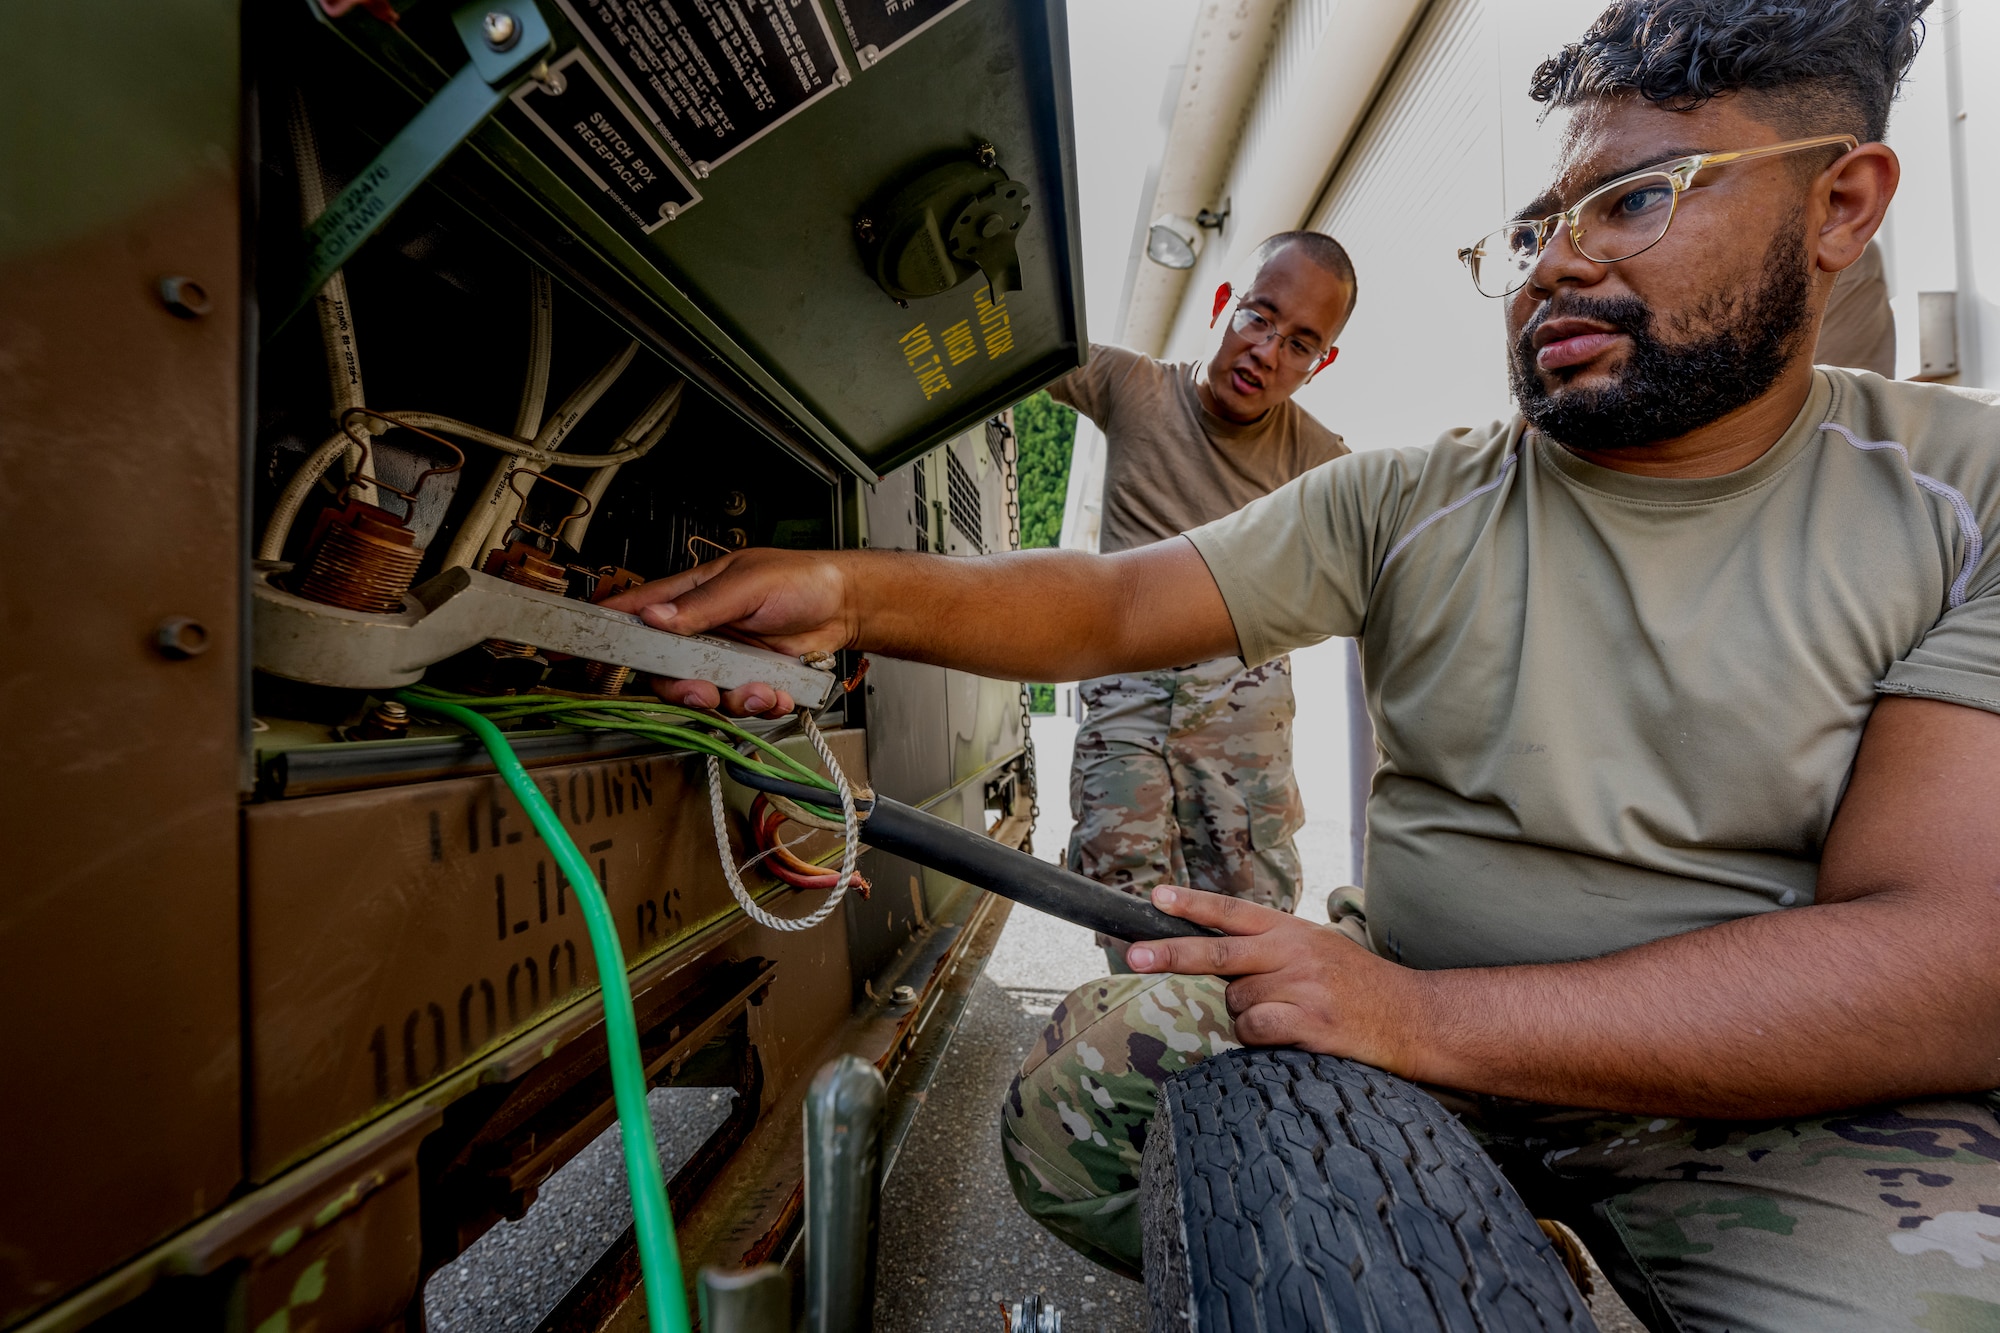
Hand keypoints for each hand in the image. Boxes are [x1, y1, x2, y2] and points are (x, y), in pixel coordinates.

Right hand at [598, 548, 853, 716]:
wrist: (845, 607)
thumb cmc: (798, 580)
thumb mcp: (747, 584)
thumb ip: (700, 606)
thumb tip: (654, 616)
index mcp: (688, 596)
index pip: (633, 614)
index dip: (601, 633)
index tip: (570, 655)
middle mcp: (698, 632)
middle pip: (663, 672)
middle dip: (682, 690)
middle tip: (705, 692)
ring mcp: (723, 659)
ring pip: (702, 695)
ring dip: (731, 701)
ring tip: (762, 688)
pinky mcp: (748, 680)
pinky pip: (738, 705)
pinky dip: (759, 705)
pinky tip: (778, 691)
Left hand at [1127, 885, 1419, 1073]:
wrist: (1415, 1018)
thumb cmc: (1360, 987)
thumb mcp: (1319, 948)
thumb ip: (1272, 947)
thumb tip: (1218, 957)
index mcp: (1292, 930)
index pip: (1232, 911)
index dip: (1192, 904)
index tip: (1156, 897)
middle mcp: (1293, 952)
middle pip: (1217, 952)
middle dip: (1170, 954)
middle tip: (1134, 957)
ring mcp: (1302, 986)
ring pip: (1236, 1001)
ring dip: (1245, 1015)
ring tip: (1285, 1017)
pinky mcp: (1310, 1021)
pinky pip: (1255, 1029)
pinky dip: (1257, 1037)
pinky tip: (1286, 1035)